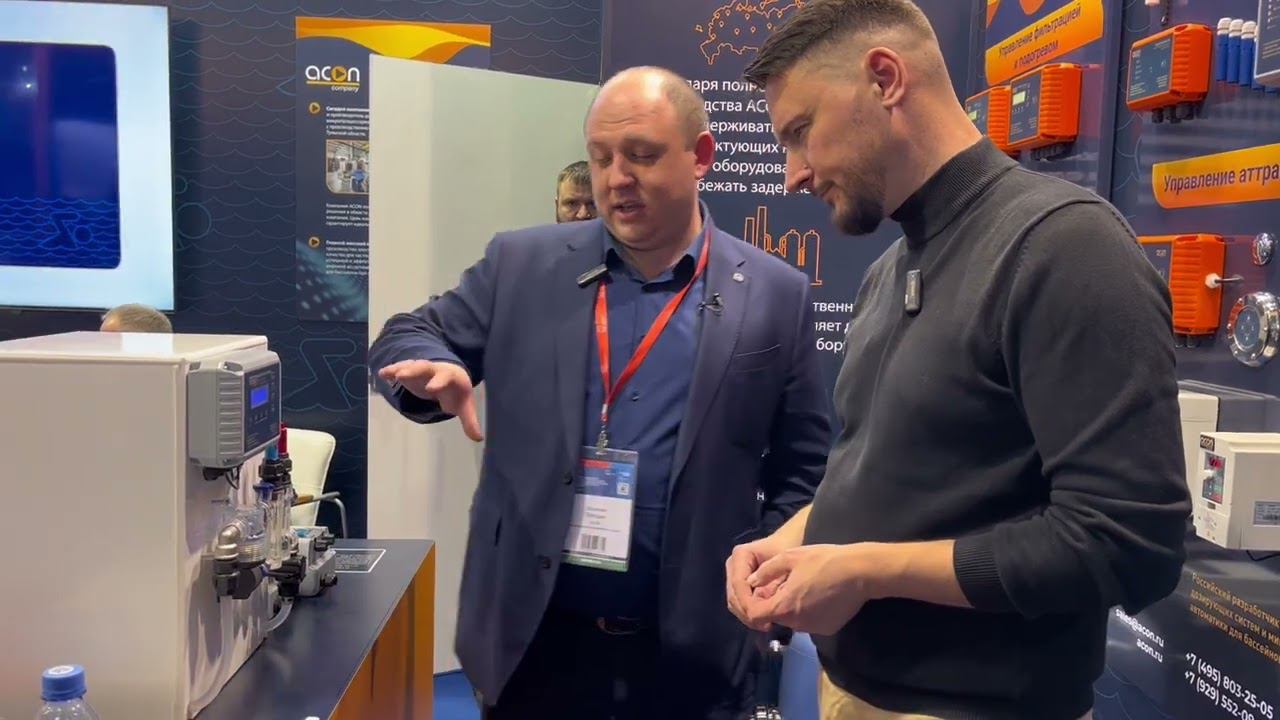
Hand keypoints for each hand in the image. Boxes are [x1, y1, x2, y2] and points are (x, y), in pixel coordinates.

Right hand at [378, 360, 482, 440]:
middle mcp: (435, 369)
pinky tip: (381, 374)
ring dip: (400, 369)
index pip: (446, 377)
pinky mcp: (410, 372)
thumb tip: (479, 438)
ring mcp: (421, 369)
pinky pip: (400, 369)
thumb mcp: (464, 405)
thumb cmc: (456, 391)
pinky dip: (391, 371)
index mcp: (451, 376)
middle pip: (425, 367)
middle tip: (402, 375)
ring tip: (388, 373)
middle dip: (414, 370)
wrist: (450, 376)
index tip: (431, 389)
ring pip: (410, 366)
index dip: (439, 382)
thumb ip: (469, 421)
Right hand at [726, 534, 790, 631]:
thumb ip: (771, 580)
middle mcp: (733, 565)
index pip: (739, 584)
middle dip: (747, 612)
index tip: (763, 617)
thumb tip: (761, 604)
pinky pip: (740, 603)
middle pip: (734, 595)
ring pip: (734, 602)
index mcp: (741, 556)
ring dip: (748, 615)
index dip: (748, 603)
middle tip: (765, 625)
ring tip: (766, 624)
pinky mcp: (739, 585)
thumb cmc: (791, 549)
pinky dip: (750, 613)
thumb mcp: (784, 561)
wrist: (793, 541)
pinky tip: (765, 620)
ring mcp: (734, 575)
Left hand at [742, 544, 874, 635]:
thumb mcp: (790, 557)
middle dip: (771, 603)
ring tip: (800, 587)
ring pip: (791, 620)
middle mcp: (796, 623)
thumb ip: (767, 572)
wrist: (860, 572)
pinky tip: (816, 594)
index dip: (750, 604)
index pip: (754, 615)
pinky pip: (809, 622)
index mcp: (784, 606)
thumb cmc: (824, 560)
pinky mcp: (827, 629)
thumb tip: (751, 582)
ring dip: (789, 608)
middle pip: (773, 617)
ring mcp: (813, 629)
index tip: (755, 593)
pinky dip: (806, 612)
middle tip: (780, 584)